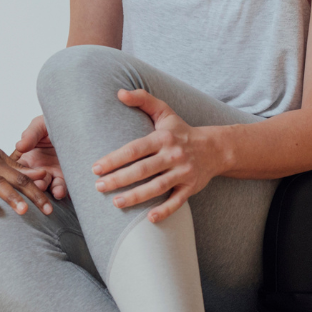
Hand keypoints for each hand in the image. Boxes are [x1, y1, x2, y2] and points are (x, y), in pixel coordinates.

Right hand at [11, 115, 67, 201]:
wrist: (77, 124)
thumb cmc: (54, 123)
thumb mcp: (40, 125)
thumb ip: (30, 134)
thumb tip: (20, 146)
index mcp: (27, 156)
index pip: (19, 168)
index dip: (20, 173)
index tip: (23, 175)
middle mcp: (38, 168)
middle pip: (32, 182)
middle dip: (35, 185)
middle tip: (40, 185)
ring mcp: (52, 174)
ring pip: (48, 187)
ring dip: (50, 191)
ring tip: (56, 191)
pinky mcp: (66, 178)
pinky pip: (63, 187)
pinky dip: (62, 190)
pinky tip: (63, 191)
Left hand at [91, 88, 224, 222]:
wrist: (215, 148)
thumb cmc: (181, 131)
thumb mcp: (164, 111)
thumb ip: (142, 99)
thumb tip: (119, 93)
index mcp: (163, 138)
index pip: (135, 149)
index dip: (114, 159)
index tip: (96, 168)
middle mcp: (173, 155)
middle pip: (143, 170)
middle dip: (119, 179)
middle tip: (99, 187)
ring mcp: (183, 172)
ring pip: (158, 187)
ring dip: (136, 197)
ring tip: (116, 203)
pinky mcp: (191, 187)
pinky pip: (177, 201)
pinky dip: (165, 211)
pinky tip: (149, 219)